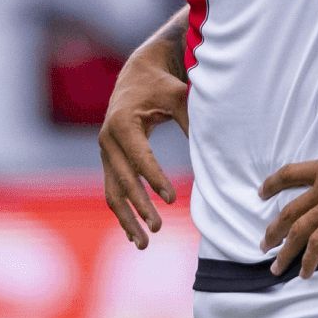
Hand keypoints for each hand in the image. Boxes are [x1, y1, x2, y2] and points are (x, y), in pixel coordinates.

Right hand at [98, 45, 188, 248]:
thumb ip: (191, 122)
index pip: (139, 158)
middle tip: (158, 228)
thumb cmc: (161, 85)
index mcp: (122, 123)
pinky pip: (112, 190)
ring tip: (143, 244)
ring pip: (112, 191)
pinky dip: (123, 212)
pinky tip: (134, 234)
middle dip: (139, 206)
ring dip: (126, 218)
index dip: (154, 179)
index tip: (172, 200)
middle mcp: (108, 139)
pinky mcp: (109, 159)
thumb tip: (212, 151)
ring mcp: (105, 151)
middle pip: (122, 180)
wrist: (137, 73)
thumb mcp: (178, 97)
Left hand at [258, 126, 317, 277]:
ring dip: (284, 249)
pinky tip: (304, 273)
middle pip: (289, 210)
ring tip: (274, 267)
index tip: (261, 191)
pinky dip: (309, 259)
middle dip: (274, 229)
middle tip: (263, 244)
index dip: (273, 183)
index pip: (290, 174)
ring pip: (297, 230)